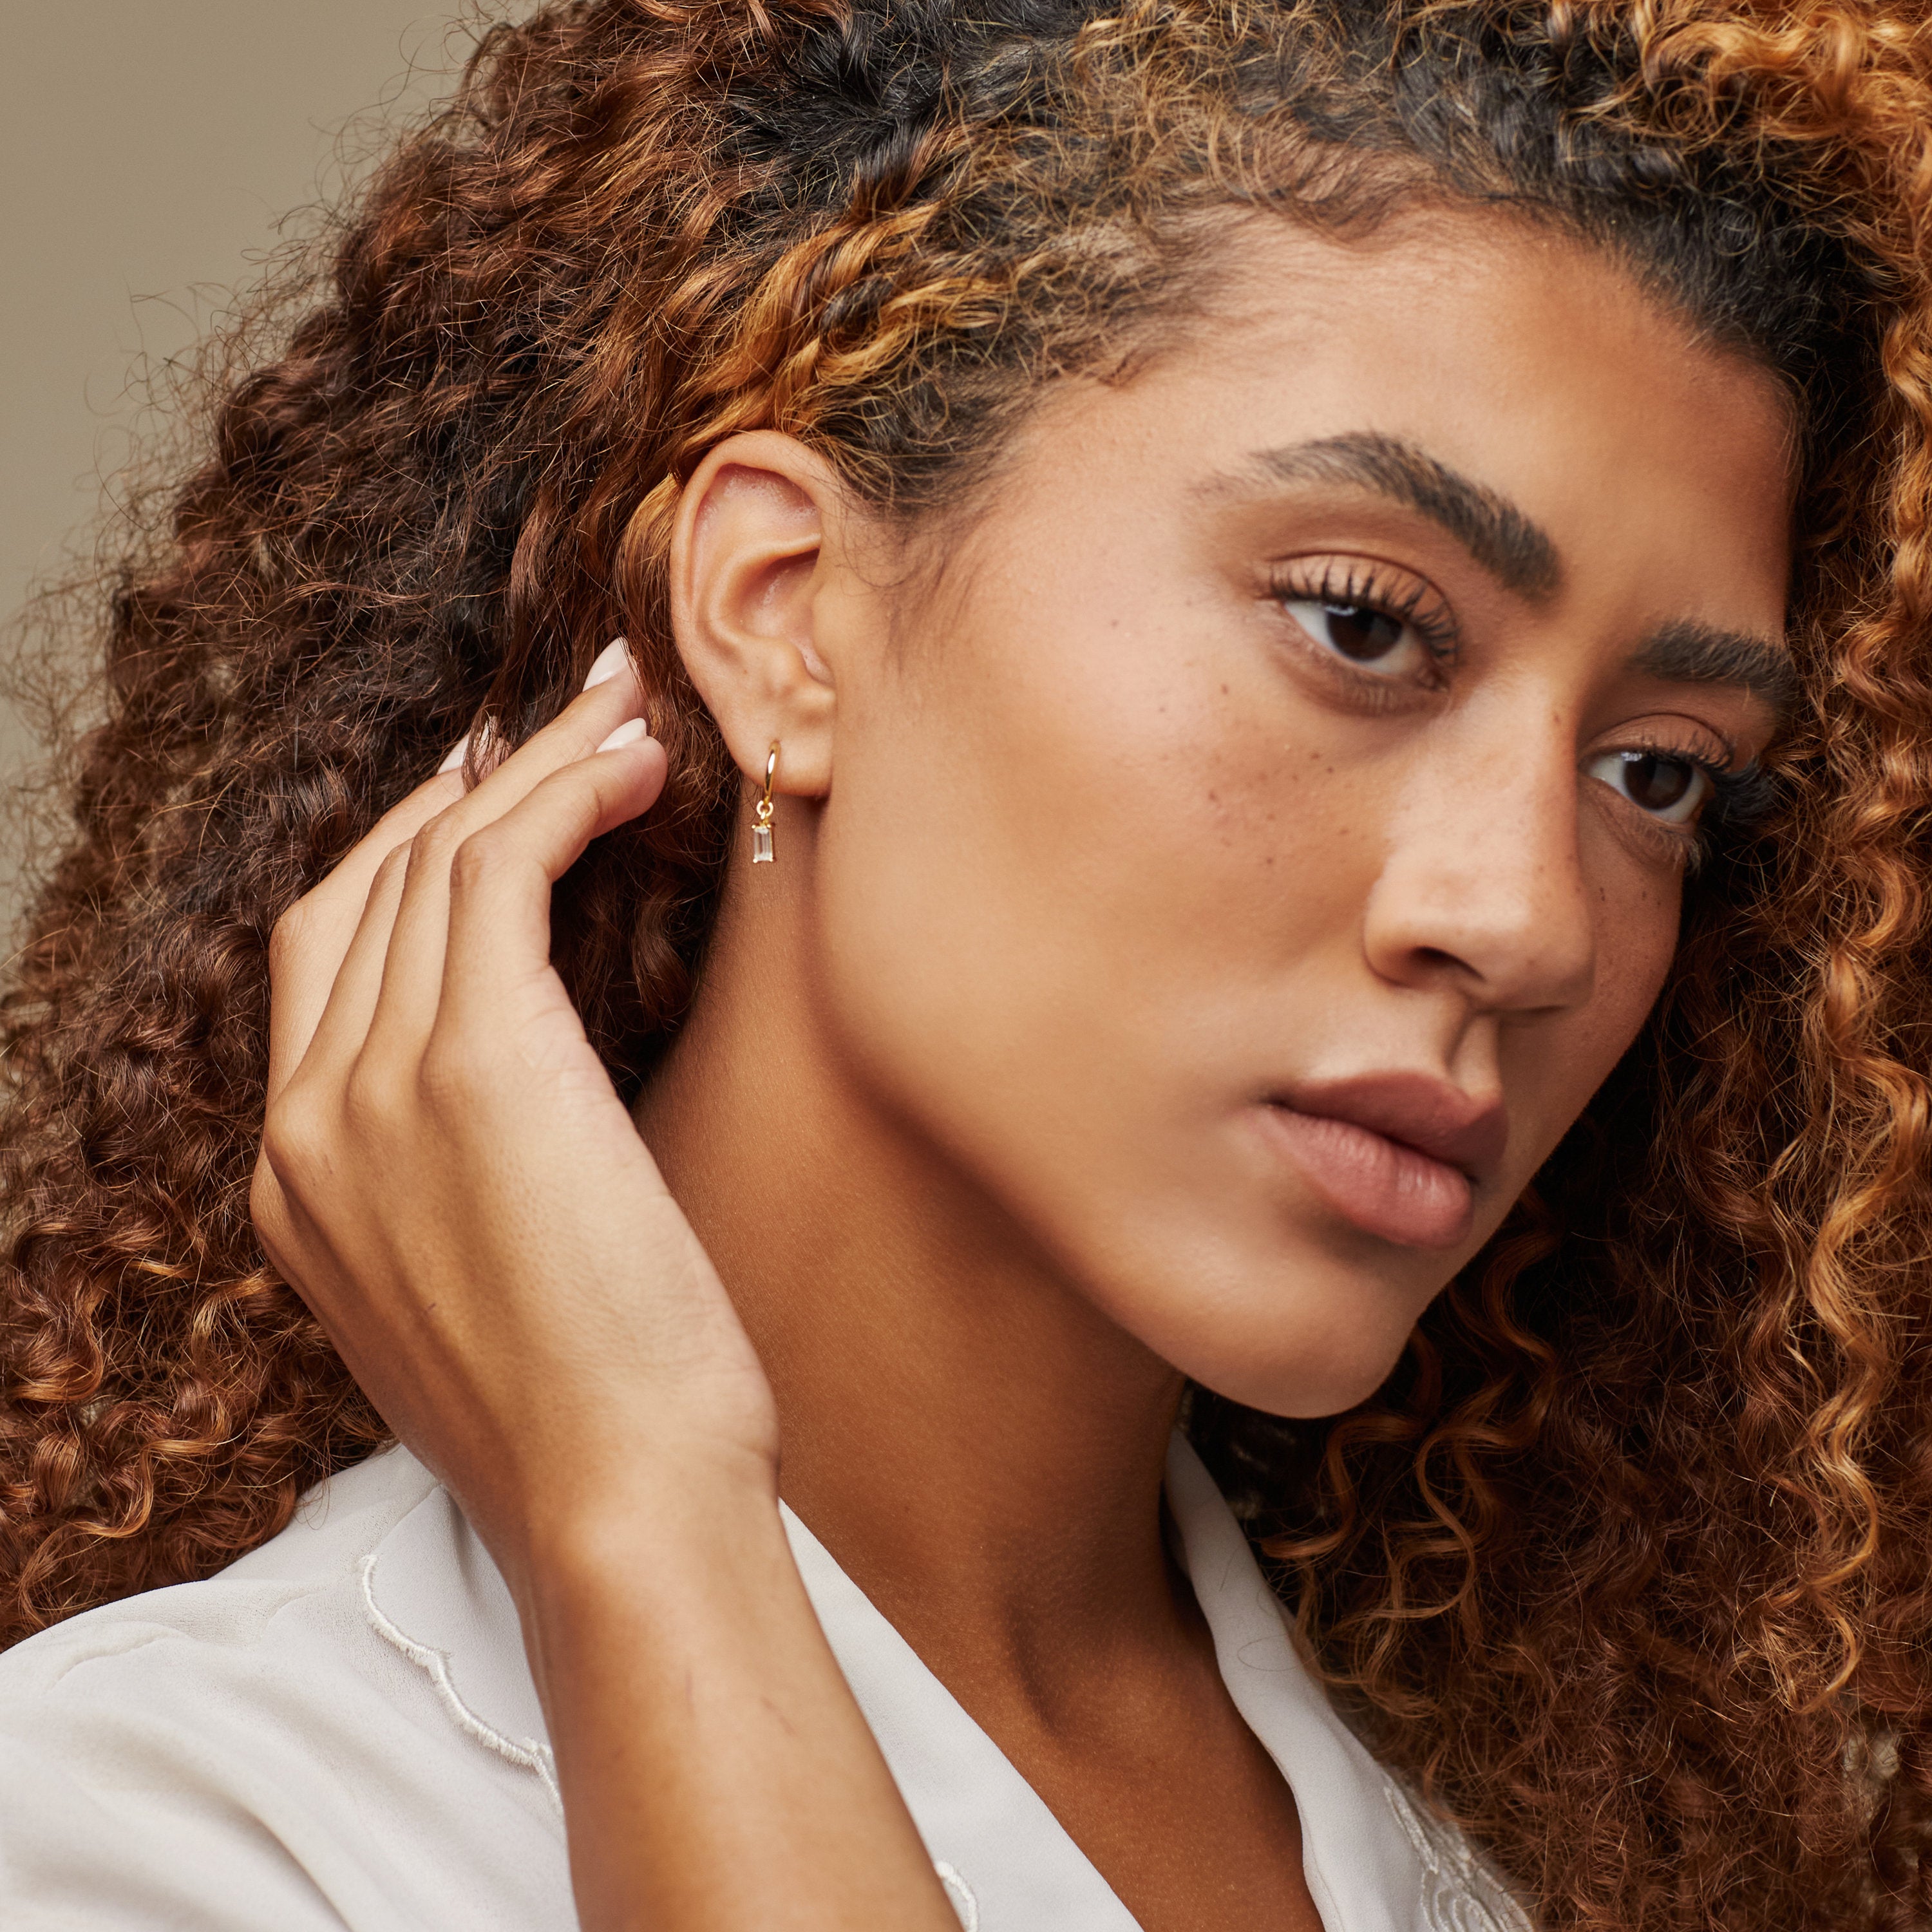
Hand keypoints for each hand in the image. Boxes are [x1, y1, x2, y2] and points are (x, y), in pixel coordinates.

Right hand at [251, 642, 778, 1600]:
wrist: (622, 1504)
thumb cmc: (596, 1409)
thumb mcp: (480, 1284)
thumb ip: (455, 1175)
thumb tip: (533, 1079)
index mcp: (300, 1180)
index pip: (326, 957)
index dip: (404, 854)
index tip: (489, 795)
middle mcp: (309, 1122)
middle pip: (365, 888)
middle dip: (459, 786)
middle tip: (554, 722)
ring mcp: (373, 1090)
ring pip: (438, 862)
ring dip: (535, 768)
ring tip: (622, 718)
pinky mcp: (473, 1066)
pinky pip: (500, 872)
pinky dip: (563, 799)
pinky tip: (634, 769)